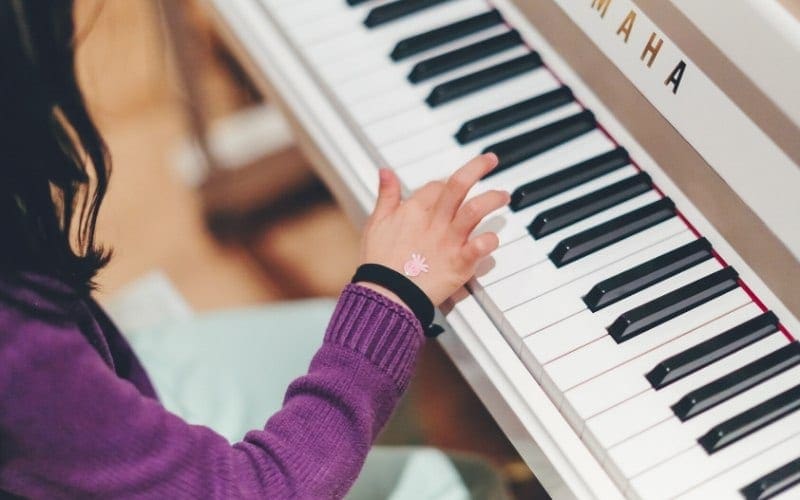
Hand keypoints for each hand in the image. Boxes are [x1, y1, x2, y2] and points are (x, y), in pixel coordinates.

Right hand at [358, 153, 508, 306]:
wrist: (384, 295)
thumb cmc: (378, 263)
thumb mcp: (376, 223)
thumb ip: (386, 196)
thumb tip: (385, 171)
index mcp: (413, 210)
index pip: (437, 186)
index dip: (447, 185)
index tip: (454, 189)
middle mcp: (434, 221)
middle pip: (458, 185)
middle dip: (477, 167)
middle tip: (490, 160)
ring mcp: (448, 241)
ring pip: (474, 210)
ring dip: (491, 199)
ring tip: (502, 196)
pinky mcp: (458, 263)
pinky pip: (479, 248)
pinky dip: (489, 241)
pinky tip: (493, 238)